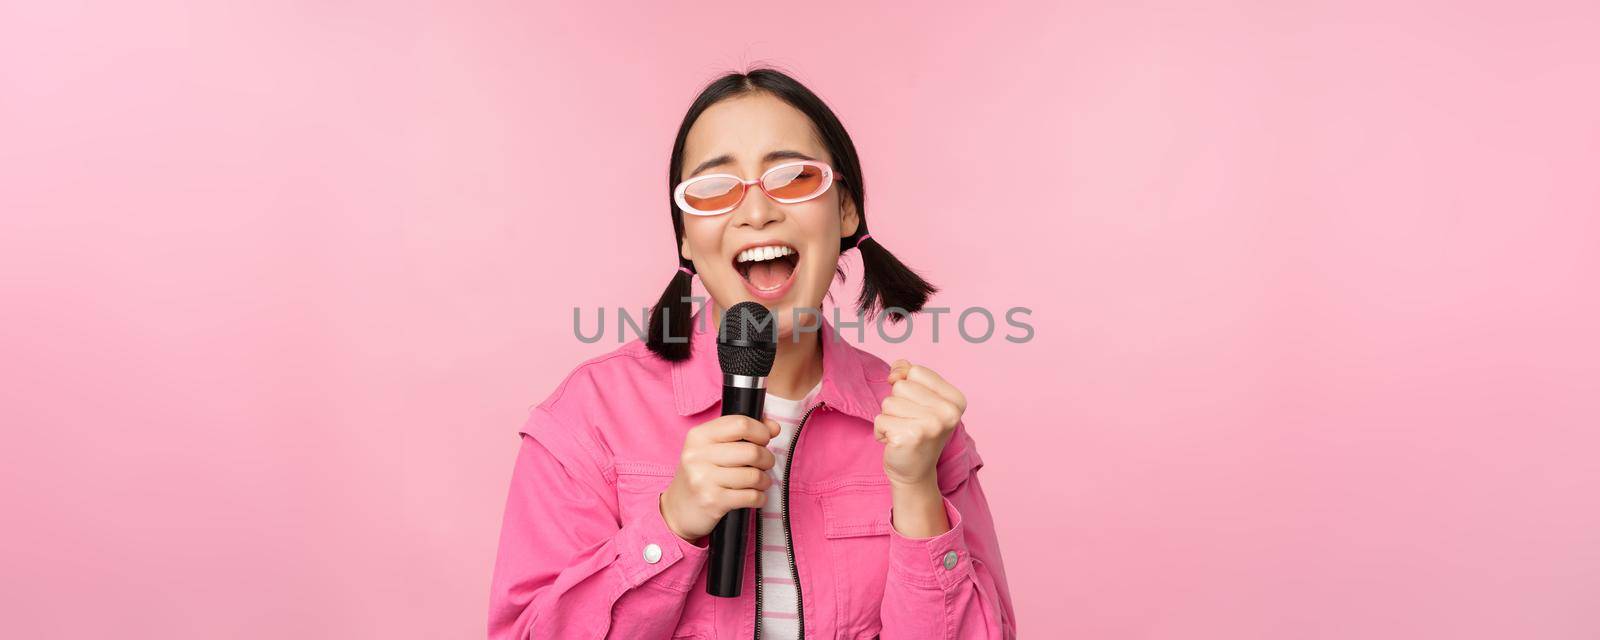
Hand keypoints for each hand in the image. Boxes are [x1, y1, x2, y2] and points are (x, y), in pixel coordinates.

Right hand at [659, 415, 779, 542]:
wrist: (677, 510)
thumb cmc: (702, 474)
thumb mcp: (712, 448)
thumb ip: (743, 432)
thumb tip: (774, 427)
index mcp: (699, 436)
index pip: (741, 424)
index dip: (761, 432)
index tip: (764, 440)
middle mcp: (698, 455)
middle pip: (752, 450)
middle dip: (767, 459)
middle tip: (764, 464)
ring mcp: (703, 479)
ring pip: (754, 475)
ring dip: (764, 480)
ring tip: (760, 482)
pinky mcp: (712, 501)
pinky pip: (751, 496)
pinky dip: (760, 497)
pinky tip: (755, 496)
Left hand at [875, 359, 966, 487]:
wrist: (915, 472)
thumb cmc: (916, 431)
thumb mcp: (919, 399)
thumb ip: (908, 375)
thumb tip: (895, 372)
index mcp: (956, 399)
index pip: (916, 371)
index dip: (908, 386)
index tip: (917, 408)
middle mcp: (949, 412)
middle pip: (901, 386)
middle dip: (897, 404)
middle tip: (910, 424)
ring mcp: (932, 425)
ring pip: (888, 403)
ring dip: (889, 418)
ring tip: (903, 432)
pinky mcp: (911, 437)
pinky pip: (880, 420)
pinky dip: (881, 432)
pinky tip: (896, 443)